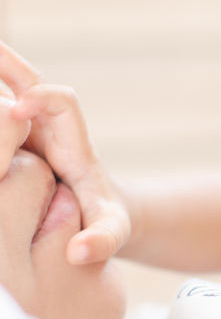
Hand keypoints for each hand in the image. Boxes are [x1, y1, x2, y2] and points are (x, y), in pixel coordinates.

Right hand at [0, 42, 129, 263]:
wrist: (109, 214)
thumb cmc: (108, 223)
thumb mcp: (111, 233)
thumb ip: (102, 241)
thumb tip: (80, 255)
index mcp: (74, 146)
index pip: (63, 105)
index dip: (42, 99)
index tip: (17, 109)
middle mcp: (53, 129)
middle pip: (31, 81)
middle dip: (7, 63)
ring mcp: (34, 130)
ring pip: (10, 87)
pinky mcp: (18, 138)